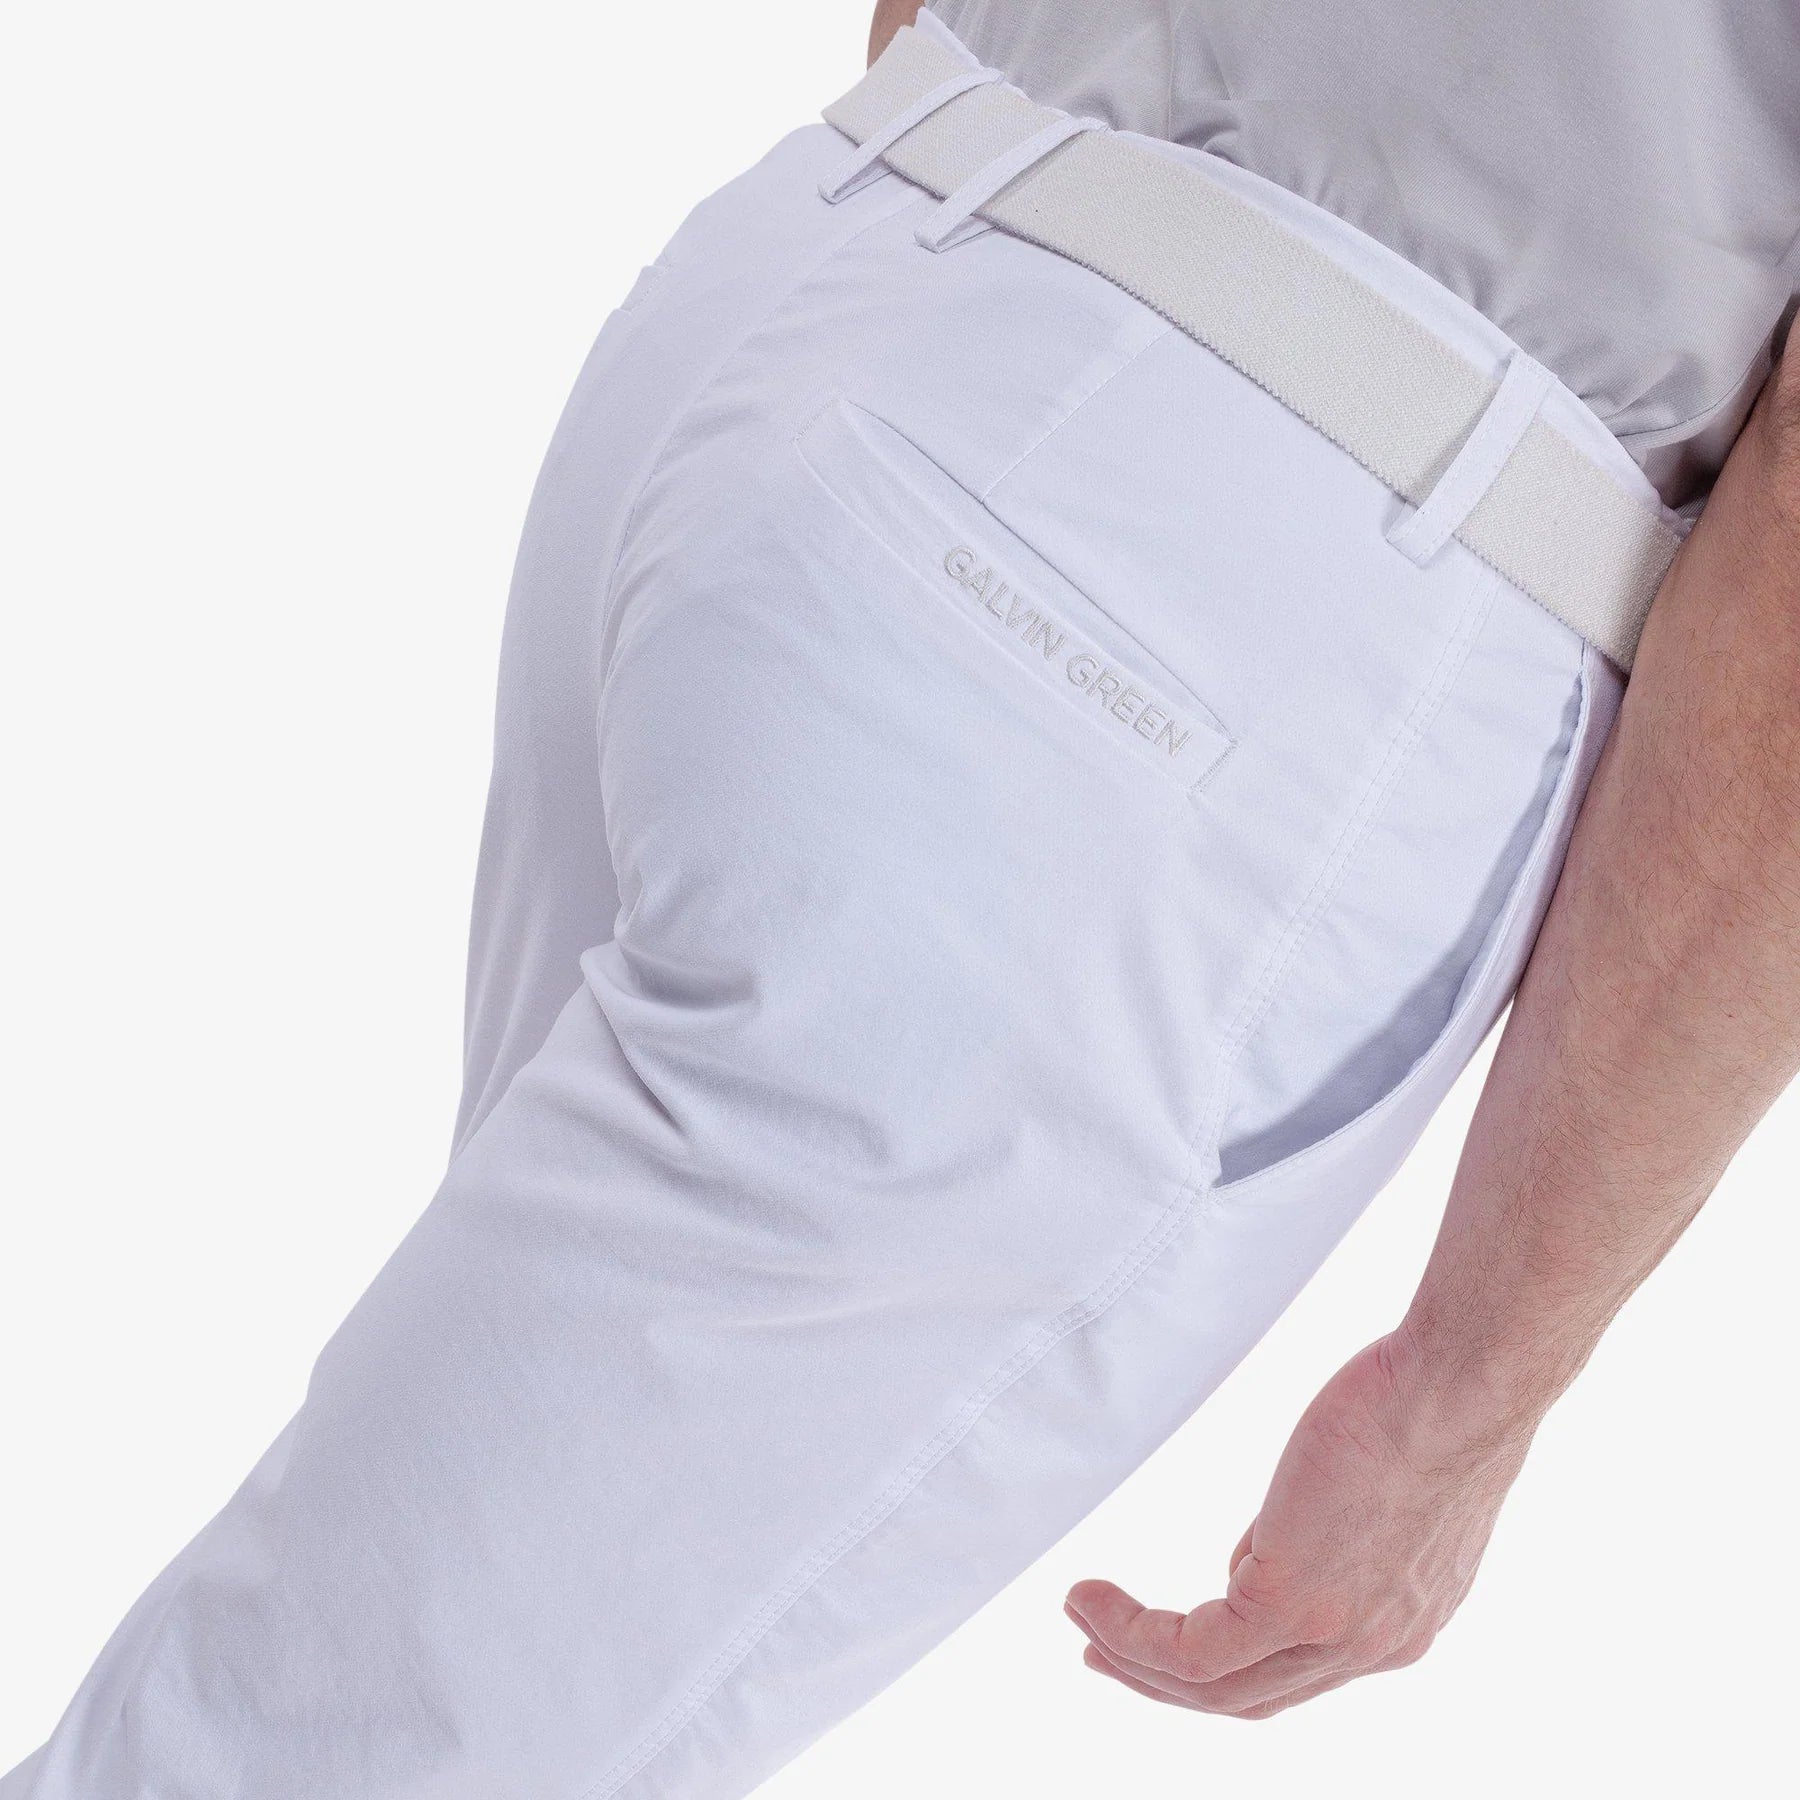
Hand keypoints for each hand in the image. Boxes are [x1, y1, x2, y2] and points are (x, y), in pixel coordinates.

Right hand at [1064, 1332, 1533, 1719]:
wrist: (1461, 1388)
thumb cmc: (1429, 1403)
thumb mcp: (1373, 1492)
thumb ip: (1316, 1536)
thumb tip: (1254, 1555)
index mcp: (1396, 1626)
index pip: (1295, 1675)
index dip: (1223, 1671)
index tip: (1165, 1642)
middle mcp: (1371, 1649)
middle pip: (1248, 1699)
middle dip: (1163, 1683)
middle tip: (1102, 1654)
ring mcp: (1333, 1632)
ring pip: (1214, 1687)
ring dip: (1133, 1659)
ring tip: (1082, 1616)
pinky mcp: (1294, 1599)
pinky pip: (1191, 1649)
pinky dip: (1130, 1633)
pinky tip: (1091, 1597)